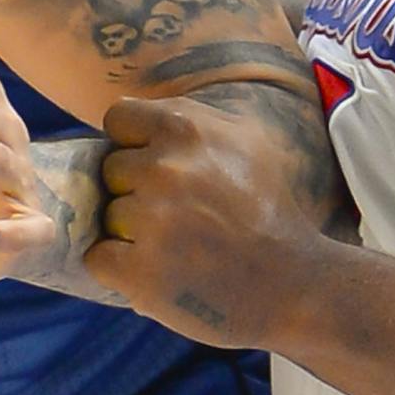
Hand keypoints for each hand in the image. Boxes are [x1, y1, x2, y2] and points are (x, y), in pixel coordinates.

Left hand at [84, 94, 327, 347]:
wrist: (296, 286)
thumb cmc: (268, 210)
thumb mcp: (246, 142)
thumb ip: (188, 118)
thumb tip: (129, 109)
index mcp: (187, 130)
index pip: (118, 120)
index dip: (132, 144)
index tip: (157, 168)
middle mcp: (164, 170)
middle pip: (110, 171)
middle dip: (135, 190)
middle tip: (179, 214)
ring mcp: (150, 222)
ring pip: (107, 216)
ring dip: (131, 232)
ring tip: (178, 245)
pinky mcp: (139, 272)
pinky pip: (99, 258)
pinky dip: (120, 268)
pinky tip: (158, 270)